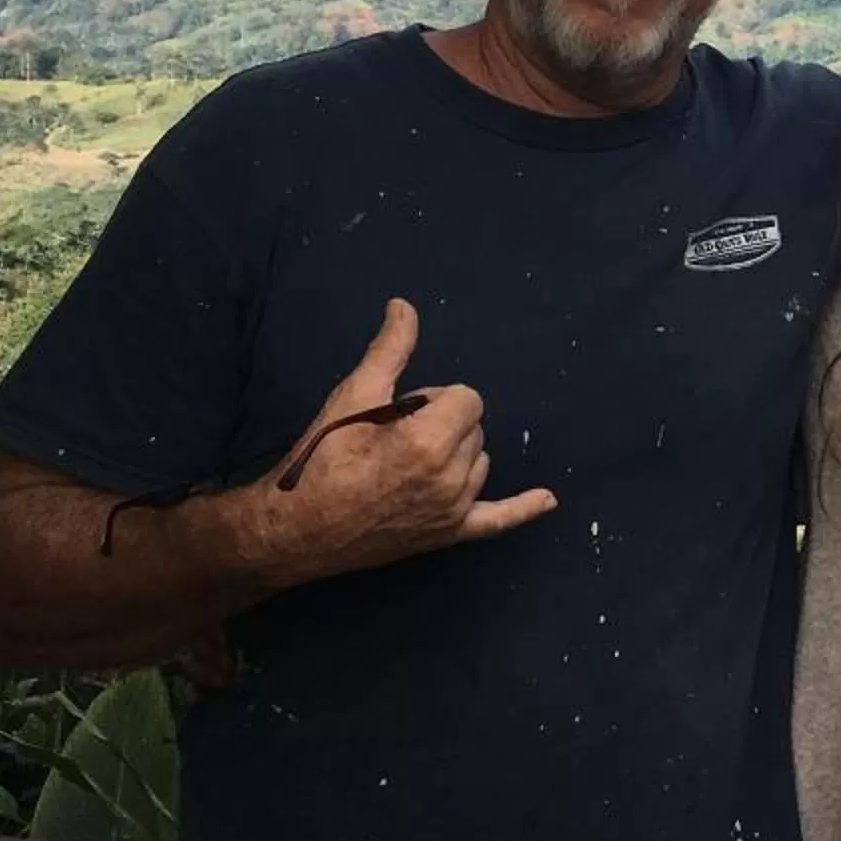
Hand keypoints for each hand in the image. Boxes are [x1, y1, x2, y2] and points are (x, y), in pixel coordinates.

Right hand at [225, 299, 555, 588]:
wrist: (291, 530)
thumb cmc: (320, 460)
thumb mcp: (353, 397)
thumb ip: (390, 351)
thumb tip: (405, 305)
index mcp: (430, 444)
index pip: (468, 398)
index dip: (434, 399)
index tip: (398, 413)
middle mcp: (450, 480)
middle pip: (474, 427)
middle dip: (441, 423)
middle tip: (392, 440)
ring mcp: (453, 512)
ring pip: (480, 460)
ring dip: (455, 453)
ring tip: (403, 465)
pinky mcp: (448, 535)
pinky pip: (496, 521)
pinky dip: (522, 508)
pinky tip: (548, 499)